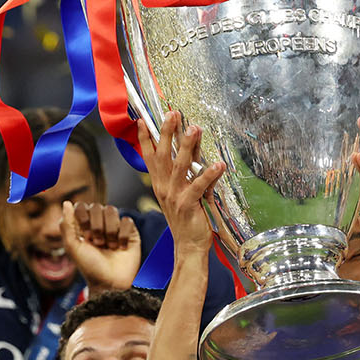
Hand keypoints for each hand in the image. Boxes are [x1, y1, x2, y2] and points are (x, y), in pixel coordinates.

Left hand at [62, 201, 142, 292]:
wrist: (110, 283)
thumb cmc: (90, 267)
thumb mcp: (73, 247)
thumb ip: (67, 225)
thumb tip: (66, 203)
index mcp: (84, 225)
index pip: (82, 206)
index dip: (83, 217)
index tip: (85, 236)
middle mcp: (100, 224)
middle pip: (98, 207)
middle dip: (96, 226)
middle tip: (97, 243)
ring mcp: (115, 227)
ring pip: (113, 210)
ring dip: (109, 230)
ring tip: (109, 246)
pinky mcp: (131, 232)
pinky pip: (127, 221)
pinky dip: (123, 235)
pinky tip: (121, 247)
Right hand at [140, 113, 223, 257]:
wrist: (189, 245)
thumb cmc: (188, 218)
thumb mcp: (185, 189)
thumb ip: (191, 168)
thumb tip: (195, 146)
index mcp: (160, 183)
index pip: (149, 156)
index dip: (144, 138)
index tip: (141, 120)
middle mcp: (164, 187)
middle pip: (163, 155)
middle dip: (166, 133)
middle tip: (172, 114)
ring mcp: (175, 196)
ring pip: (179, 166)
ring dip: (187, 146)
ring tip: (194, 129)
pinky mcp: (188, 205)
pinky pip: (198, 186)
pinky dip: (209, 175)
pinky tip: (218, 165)